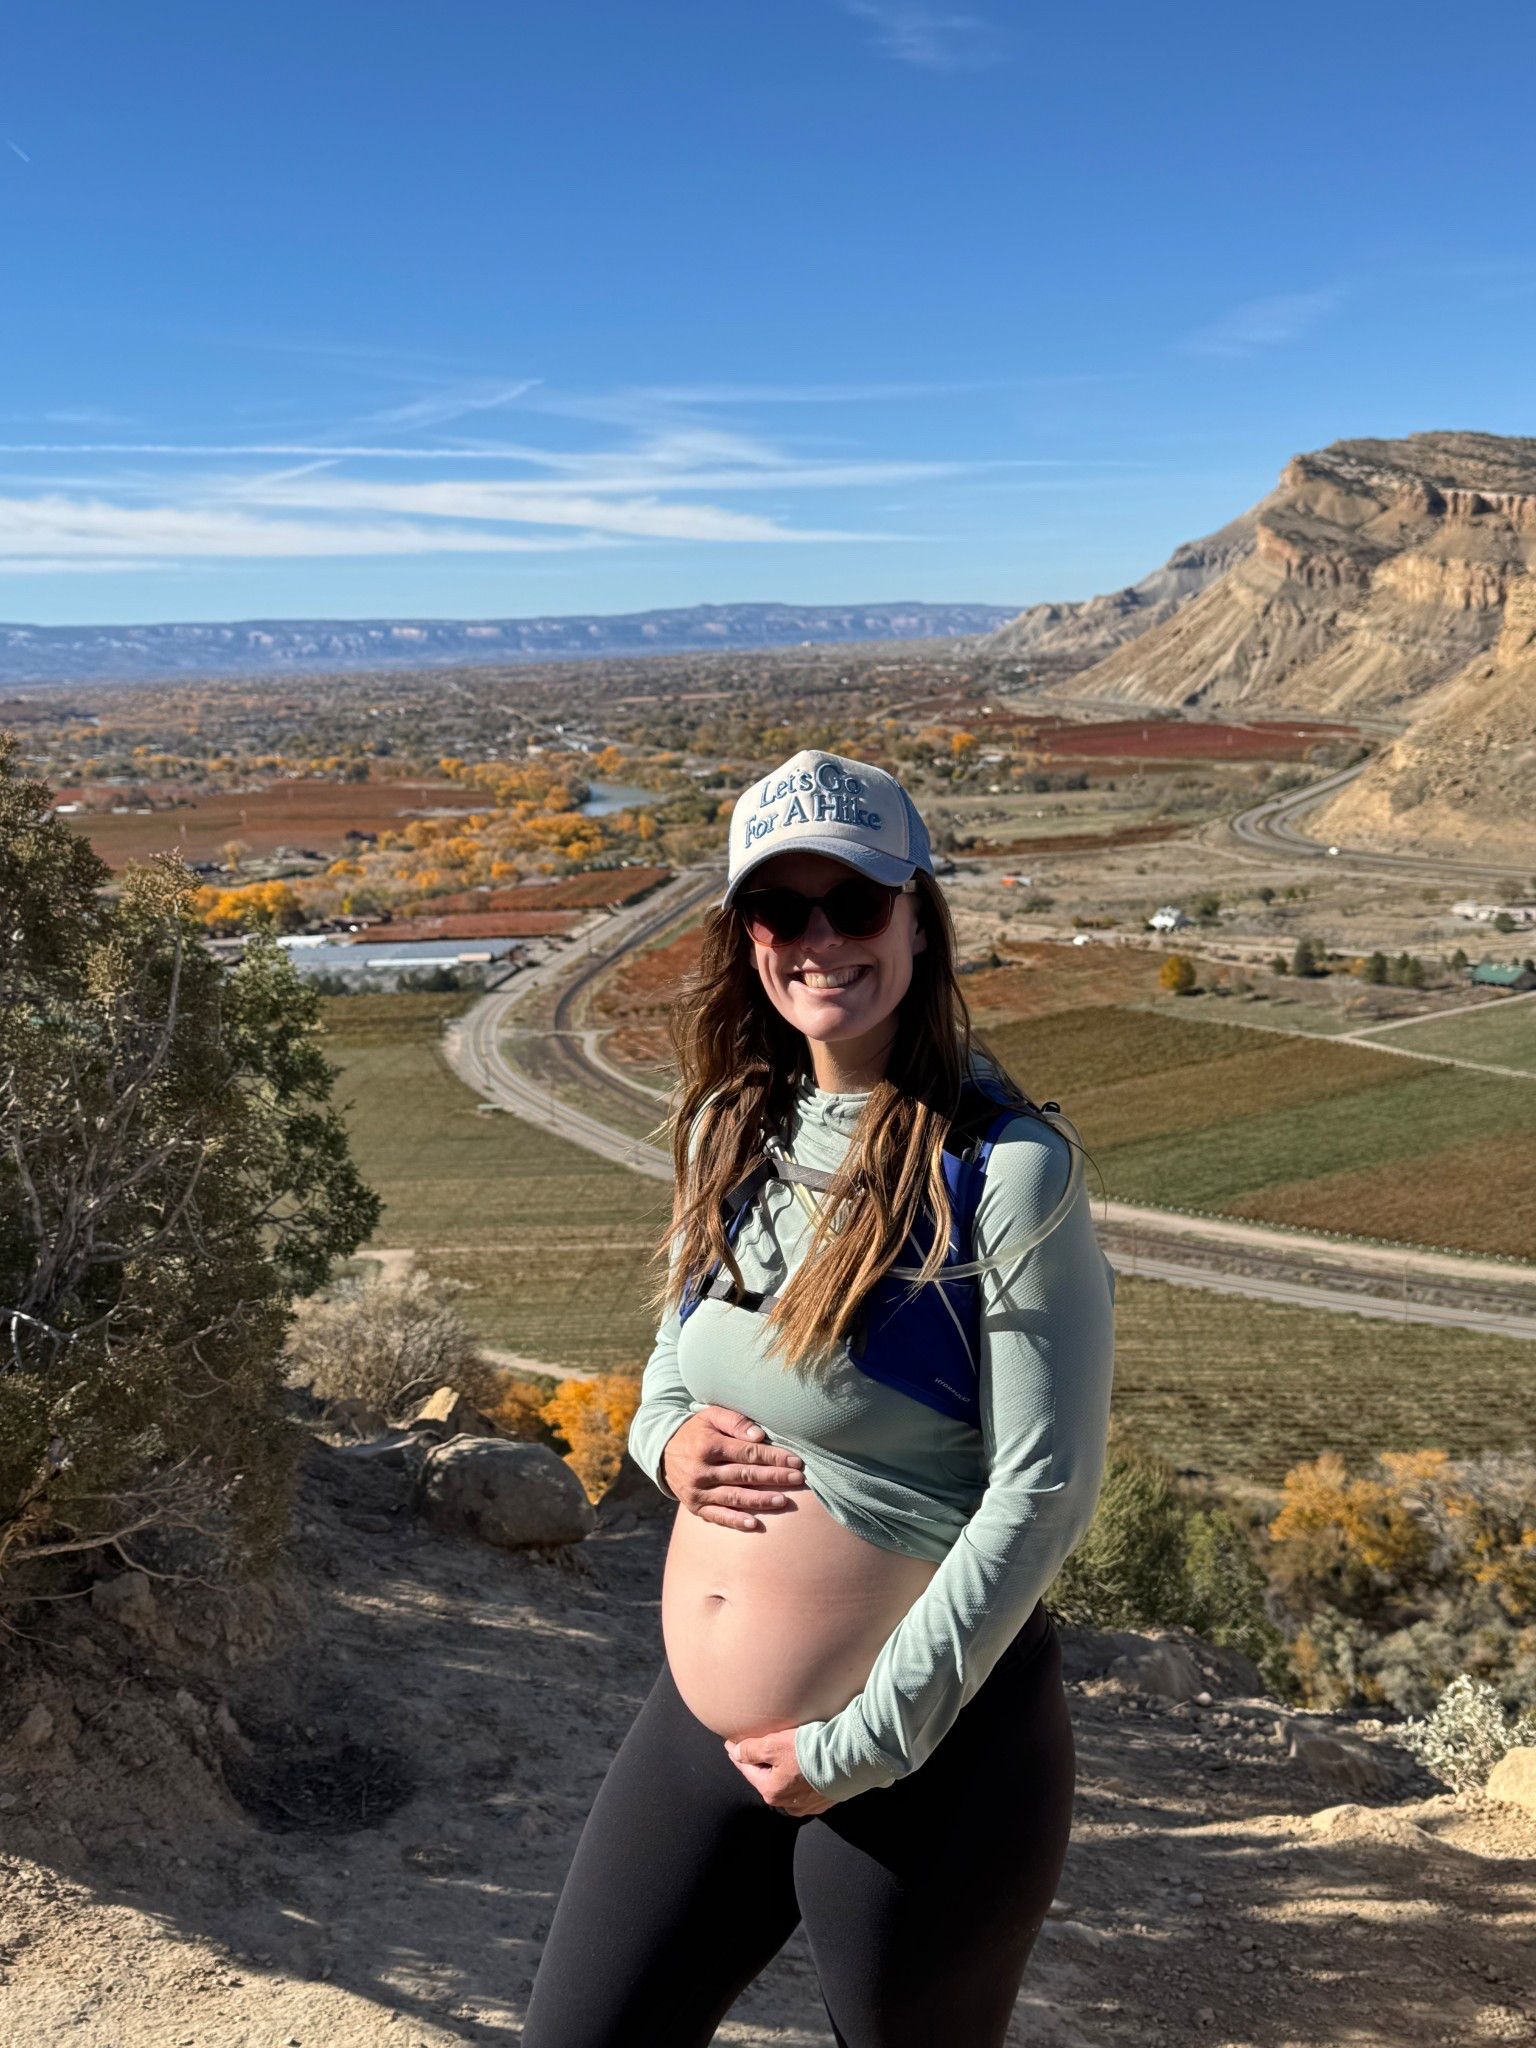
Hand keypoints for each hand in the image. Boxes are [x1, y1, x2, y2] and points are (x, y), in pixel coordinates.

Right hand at [661, 1406, 805, 1531]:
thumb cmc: (696, 1430)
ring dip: (760, 1500)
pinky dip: (735, 1521)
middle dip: (773, 1477)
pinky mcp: (694, 1506)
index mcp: (708, 1445)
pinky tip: (754, 1524)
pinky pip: (717, 1516)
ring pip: (733, 1497)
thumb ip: (736, 1421)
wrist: (663, 1451)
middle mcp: (701, 1470)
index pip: (747, 1453)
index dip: (773, 1457)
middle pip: (744, 1475)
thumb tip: (759, 1436)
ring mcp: (697, 1491)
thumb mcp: (711, 1416)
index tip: (796, 1461)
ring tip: (783, 1501)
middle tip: (797, 1479)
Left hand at [725, 1728, 834, 1814]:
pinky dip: (800, 1774)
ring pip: (786, 1782)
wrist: (850, 1760)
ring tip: (781, 1753)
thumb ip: (750, 1750)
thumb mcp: (773, 1746)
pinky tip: (803, 1763)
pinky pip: (805, 1785)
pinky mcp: (824, 1798)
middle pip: (767, 1777)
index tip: (731, 1744)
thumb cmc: (810, 1752)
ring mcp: (808, 1804)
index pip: (748, 1770)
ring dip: (782, 1769)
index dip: (738, 1754)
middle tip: (756, 1746)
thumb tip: (735, 1753)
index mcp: (771, 1792)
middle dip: (761, 1763)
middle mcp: (788, 1804)